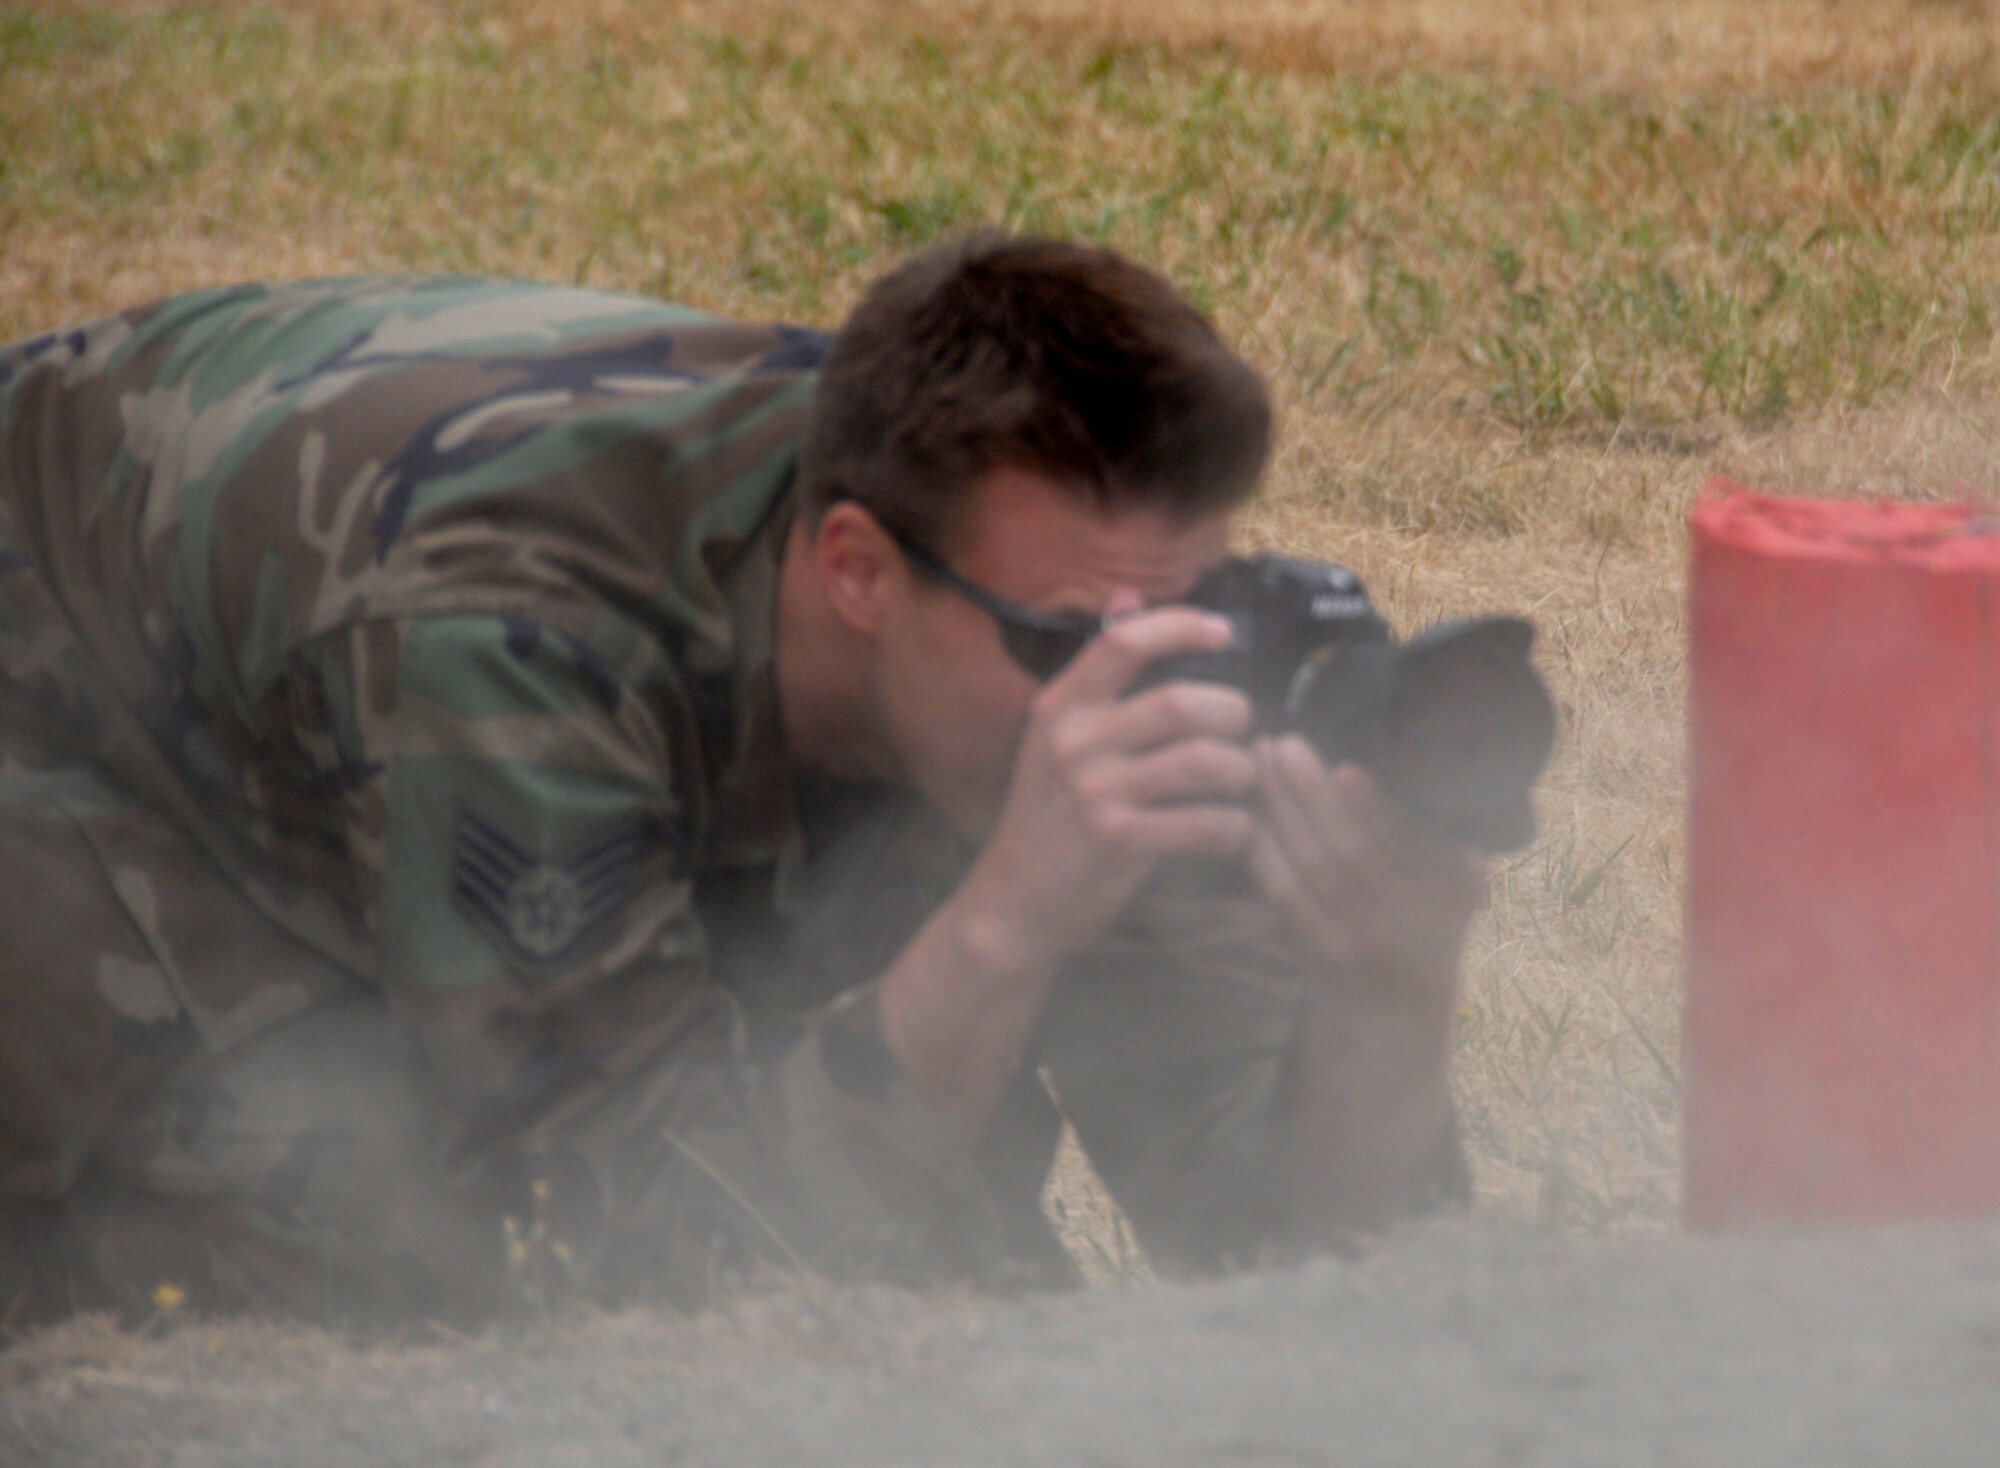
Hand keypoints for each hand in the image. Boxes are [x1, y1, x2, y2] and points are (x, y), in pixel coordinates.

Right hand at [953, 606, 1258, 972]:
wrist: (1013, 903)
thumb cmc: (1046, 818)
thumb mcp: (1054, 737)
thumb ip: (1098, 672)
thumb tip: (1130, 595)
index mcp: (1060, 707)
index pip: (1124, 641)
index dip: (1182, 626)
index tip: (1225, 633)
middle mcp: (1073, 742)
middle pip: (1181, 702)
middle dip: (1233, 714)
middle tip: (1244, 732)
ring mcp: (1094, 792)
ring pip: (1203, 761)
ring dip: (1241, 772)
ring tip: (1242, 783)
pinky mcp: (1118, 841)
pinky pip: (1204, 822)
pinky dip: (1234, 827)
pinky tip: (1234, 831)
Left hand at [1249, 736, 1486, 998]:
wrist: (1392, 1017)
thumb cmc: (1425, 926)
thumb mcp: (1455, 885)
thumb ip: (1443, 833)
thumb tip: (1409, 757)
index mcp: (1450, 890)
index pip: (1411, 842)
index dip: (1375, 808)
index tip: (1345, 767)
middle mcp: (1405, 922)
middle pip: (1350, 851)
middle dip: (1312, 793)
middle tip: (1284, 743)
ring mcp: (1356, 941)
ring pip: (1308, 868)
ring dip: (1279, 809)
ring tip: (1259, 761)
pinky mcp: (1312, 950)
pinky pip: (1280, 893)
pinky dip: (1261, 848)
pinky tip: (1249, 808)